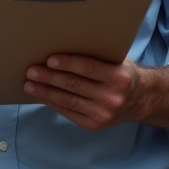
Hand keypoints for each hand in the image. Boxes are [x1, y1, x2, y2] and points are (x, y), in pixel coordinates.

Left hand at [23, 54, 143, 130]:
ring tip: (29, 84)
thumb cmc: (121, 73)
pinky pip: (69, 113)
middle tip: (31, 70)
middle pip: (74, 85)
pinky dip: (53, 103)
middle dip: (49, 78)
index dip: (68, 64)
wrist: (139, 100)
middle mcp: (112, 97)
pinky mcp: (95, 125)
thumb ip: (95, 55)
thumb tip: (61, 43)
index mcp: (119, 77)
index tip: (49, 59)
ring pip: (68, 101)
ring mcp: (104, 114)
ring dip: (45, 92)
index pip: (88, 68)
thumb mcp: (116, 60)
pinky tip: (41, 96)